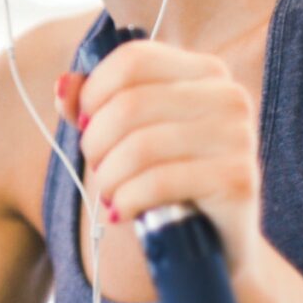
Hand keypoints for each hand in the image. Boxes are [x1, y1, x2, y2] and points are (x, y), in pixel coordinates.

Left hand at [61, 41, 261, 280]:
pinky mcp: (237, 180)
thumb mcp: (125, 138)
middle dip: (96, 141)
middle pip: (130, 103)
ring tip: (108, 194)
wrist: (213, 243)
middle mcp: (229, 96)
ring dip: (108, 176)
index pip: (133, 59)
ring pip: (141, 145)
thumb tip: (63, 86)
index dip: (94, 92)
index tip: (84, 124)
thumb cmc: (165, 182)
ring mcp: (239, 137)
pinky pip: (159, 182)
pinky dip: (127, 199)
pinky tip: (123, 212)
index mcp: (205, 72)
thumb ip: (92, 105)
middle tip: (96, 168)